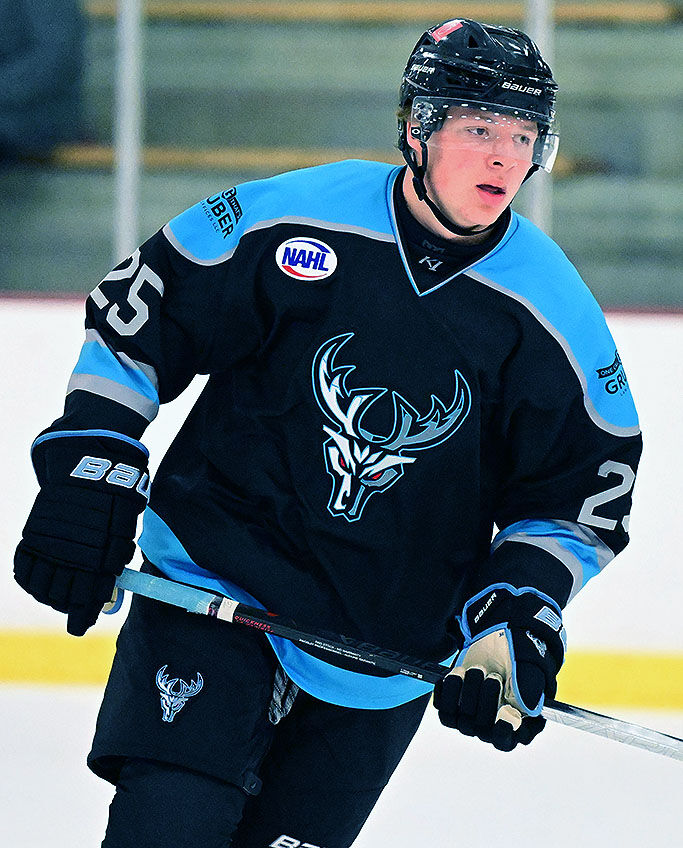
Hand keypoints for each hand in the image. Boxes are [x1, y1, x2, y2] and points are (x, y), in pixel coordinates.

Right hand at [14, 431, 148, 635]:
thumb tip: (109, 588)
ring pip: (42, 584)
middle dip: (69, 606)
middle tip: (74, 610)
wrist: (86, 462)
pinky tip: (39, 585)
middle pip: (63, 593)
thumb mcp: (125, 524)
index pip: (88, 593)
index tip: (81, 626)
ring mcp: (48, 542)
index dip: (84, 612)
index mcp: (99, 551)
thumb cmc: (115, 494)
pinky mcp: (33, 533)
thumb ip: (115, 557)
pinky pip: (25, 566)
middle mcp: (70, 550)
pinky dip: (30, 580)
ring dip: (50, 597)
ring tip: (59, 599)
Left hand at [434, 584, 565, 750]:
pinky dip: (447, 689)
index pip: (505, 742)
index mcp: (519, 725)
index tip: (505, 710)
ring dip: (468, 690)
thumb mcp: (531, 669)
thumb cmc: (520, 658)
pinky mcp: (453, 706)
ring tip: (477, 669)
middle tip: (492, 675)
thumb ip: (530, 688)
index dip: (502, 730)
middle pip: (481, 730)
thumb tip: (524, 708)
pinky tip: (457, 673)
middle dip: (486, 698)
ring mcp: (472, 718)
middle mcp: (493, 727)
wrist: (498, 641)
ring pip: (460, 720)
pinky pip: (442, 709)